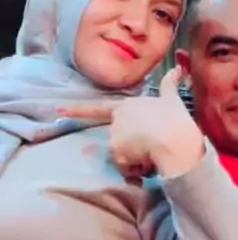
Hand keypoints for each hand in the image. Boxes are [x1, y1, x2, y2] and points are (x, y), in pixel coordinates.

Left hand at [58, 67, 205, 178]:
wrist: (177, 141)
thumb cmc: (176, 119)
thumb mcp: (173, 98)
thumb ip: (170, 84)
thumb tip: (177, 69)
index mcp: (126, 105)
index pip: (97, 108)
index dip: (77, 110)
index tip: (58, 111)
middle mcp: (117, 119)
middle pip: (119, 141)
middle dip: (132, 148)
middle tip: (152, 146)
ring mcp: (115, 136)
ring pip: (123, 156)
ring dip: (137, 159)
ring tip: (154, 153)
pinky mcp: (117, 152)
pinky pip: (125, 169)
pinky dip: (137, 170)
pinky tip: (149, 162)